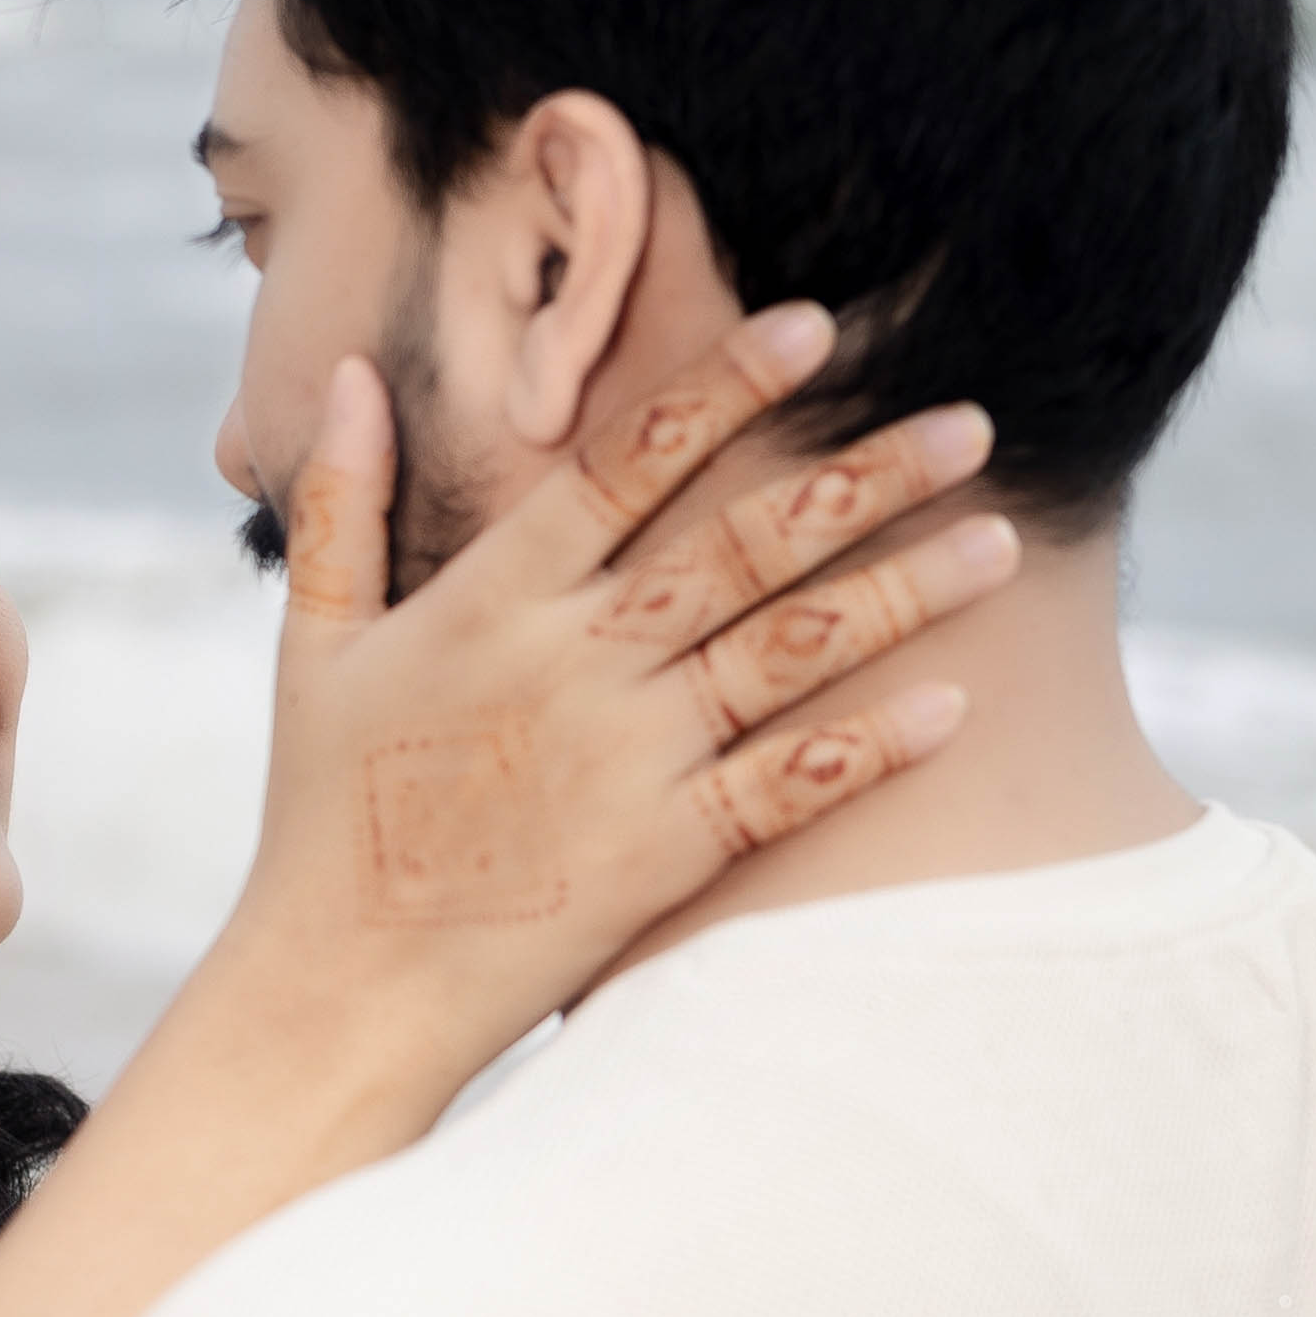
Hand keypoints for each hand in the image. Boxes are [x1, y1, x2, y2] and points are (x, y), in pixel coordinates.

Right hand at [197, 303, 1014, 1126]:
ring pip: (791, 653)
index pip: (628, 463)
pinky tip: (953, 708)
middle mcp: (573, 663)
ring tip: (1002, 544)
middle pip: (745, 544)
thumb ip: (337, 501)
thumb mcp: (313, 645)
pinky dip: (870, 748)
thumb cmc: (323, 818)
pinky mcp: (661, 857)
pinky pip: (787, 787)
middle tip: (970, 424)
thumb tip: (355, 372)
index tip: (816, 327)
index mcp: (494, 598)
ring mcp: (626, 760)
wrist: (340, 989)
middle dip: (866, 476)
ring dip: (904, 594)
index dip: (724, 388)